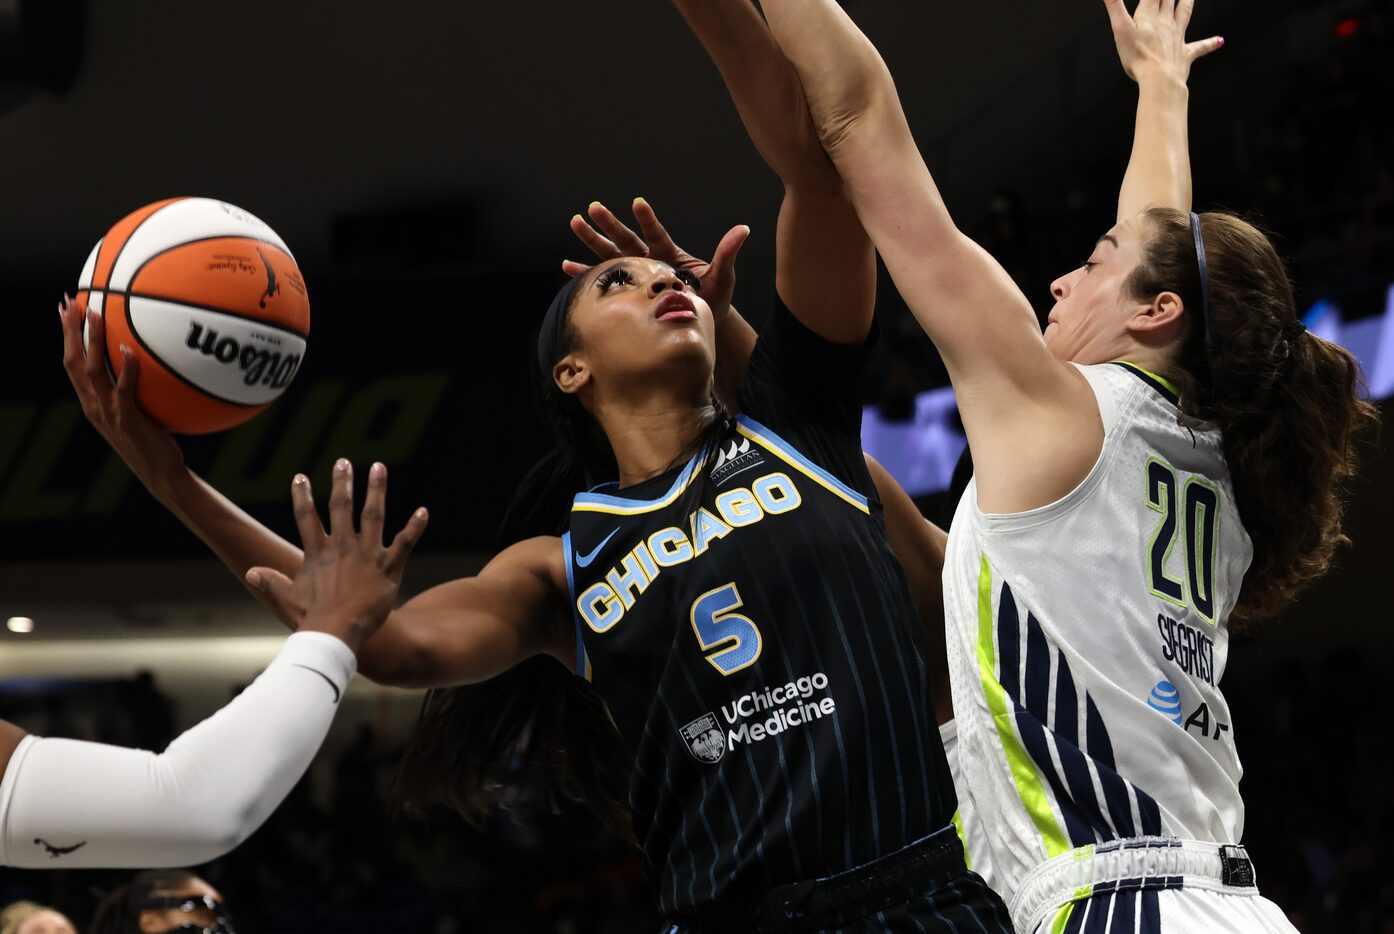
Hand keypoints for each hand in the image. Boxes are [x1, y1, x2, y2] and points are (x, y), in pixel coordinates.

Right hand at [59, 294, 186, 495]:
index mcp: (91, 402)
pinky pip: (124, 390)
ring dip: (91, 340)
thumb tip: (146, 360)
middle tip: (69, 302)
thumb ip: (132, 389)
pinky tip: (129, 350)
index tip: (64, 310)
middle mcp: (93, 405)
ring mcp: (108, 413)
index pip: (71, 363)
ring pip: (92, 371)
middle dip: (69, 330)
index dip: (66, 336)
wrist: (161, 473)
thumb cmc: (153, 441)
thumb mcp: (136, 412)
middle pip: (72, 362)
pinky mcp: (127, 420)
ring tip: (94, 313)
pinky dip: (126, 369)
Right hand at [246, 460, 427, 651]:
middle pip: (341, 507)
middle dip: (342, 483)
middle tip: (343, 461)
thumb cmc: (311, 617)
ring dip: (377, 490)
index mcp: (318, 553)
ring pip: (373, 515)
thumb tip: (250, 572)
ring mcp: (367, 555)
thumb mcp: (287, 597)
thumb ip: (271, 581)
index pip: (306, 517)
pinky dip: (415, 527)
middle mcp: (343, 547)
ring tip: (379, 467)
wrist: (336, 632)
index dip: (302, 496)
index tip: (300, 476)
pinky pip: (405, 543)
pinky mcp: (388, 567)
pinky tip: (424, 511)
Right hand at [563, 198, 749, 318]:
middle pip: (626, 239)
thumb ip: (726, 253)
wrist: (698, 322)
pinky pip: (602, 281)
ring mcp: (635, 274)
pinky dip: (585, 274)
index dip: (648, 220)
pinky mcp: (626, 291)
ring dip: (592, 240)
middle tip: (592, 208)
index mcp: (668, 253)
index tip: (638, 203)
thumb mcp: (721, 276)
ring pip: (610, 253)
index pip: (656, 233)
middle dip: (609, 224)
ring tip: (576, 223)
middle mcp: (648, 259)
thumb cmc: (712, 299)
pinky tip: (568, 265)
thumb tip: (743, 229)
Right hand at [1104, 0, 1222, 84]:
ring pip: (1184, 13)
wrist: (1160, 79)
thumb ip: (1114, 6)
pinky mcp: (1185, 54)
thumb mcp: (1120, 29)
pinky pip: (1200, 47)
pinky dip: (1210, 43)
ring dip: (1187, 1)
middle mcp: (1166, 22)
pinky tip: (1220, 41)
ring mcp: (1177, 37)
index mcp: (1149, 15)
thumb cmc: (1138, 56)